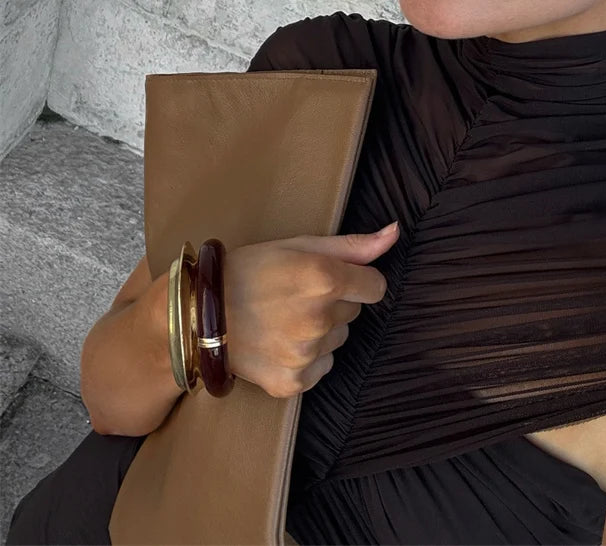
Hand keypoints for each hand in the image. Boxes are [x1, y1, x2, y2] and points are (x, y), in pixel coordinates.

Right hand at [222, 222, 399, 397]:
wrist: (198, 313)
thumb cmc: (249, 270)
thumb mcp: (299, 245)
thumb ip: (352, 245)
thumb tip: (395, 233)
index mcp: (324, 279)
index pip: (375, 287)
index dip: (356, 280)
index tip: (333, 279)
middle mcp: (319, 319)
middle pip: (353, 312)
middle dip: (333, 302)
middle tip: (296, 295)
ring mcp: (306, 354)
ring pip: (337, 340)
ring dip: (320, 330)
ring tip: (284, 318)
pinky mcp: (293, 382)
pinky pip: (321, 368)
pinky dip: (307, 358)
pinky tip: (279, 342)